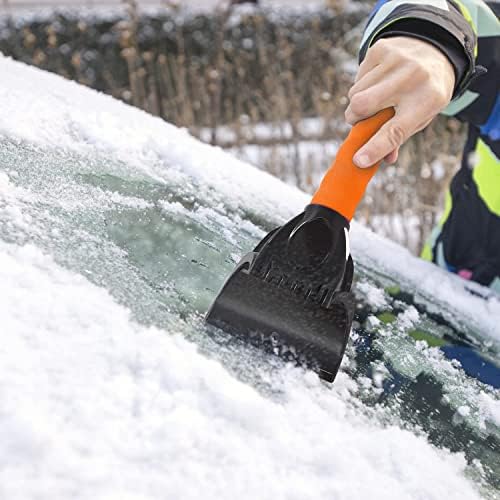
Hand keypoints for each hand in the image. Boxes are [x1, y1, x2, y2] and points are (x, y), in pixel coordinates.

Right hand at [345, 36, 455, 166]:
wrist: (436, 49)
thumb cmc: (425, 93)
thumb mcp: (422, 116)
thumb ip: (400, 137)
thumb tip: (384, 159)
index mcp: (426, 101)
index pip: (395, 131)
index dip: (375, 148)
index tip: (358, 160)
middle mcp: (412, 78)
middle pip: (362, 106)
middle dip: (354, 118)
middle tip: (358, 122)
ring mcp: (396, 60)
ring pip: (355, 93)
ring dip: (357, 103)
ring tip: (375, 98)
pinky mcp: (381, 49)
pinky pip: (357, 78)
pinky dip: (361, 86)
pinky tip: (377, 82)